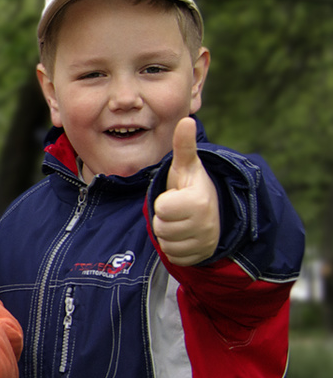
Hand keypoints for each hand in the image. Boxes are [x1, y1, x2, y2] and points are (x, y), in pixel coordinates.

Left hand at [152, 118, 218, 265]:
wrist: (217, 213)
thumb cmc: (193, 188)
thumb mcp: (187, 167)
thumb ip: (183, 146)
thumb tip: (186, 120)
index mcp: (199, 201)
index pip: (162, 208)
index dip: (164, 202)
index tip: (176, 197)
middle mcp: (204, 224)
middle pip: (161, 227)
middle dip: (164, 218)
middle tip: (178, 210)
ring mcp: (203, 243)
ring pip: (165, 243)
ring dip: (168, 233)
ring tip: (182, 221)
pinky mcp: (199, 257)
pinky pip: (173, 255)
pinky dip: (175, 247)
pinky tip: (185, 235)